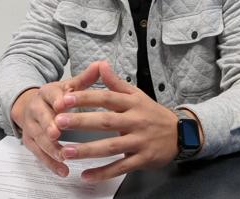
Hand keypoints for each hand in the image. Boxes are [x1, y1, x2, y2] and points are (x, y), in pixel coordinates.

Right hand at [11, 61, 100, 176]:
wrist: (29, 106)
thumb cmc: (56, 97)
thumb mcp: (69, 86)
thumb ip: (85, 78)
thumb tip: (101, 64)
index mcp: (46, 92)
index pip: (50, 94)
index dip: (56, 99)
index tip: (62, 104)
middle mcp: (36, 108)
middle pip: (41, 118)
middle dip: (48, 126)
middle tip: (57, 134)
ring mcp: (31, 126)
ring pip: (38, 138)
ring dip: (50, 148)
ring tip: (64, 156)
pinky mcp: (30, 142)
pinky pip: (39, 154)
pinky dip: (50, 163)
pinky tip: (62, 170)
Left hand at [54, 61, 178, 181]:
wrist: (181, 133)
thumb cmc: (152, 113)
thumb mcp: (137, 95)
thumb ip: (116, 83)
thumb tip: (100, 64)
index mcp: (132, 103)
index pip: (107, 98)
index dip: (86, 98)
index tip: (65, 98)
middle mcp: (136, 121)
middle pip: (106, 121)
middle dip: (82, 122)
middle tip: (58, 123)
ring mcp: (140, 141)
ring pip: (111, 147)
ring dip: (88, 150)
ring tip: (66, 152)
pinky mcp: (143, 159)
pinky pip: (121, 167)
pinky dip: (104, 173)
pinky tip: (86, 175)